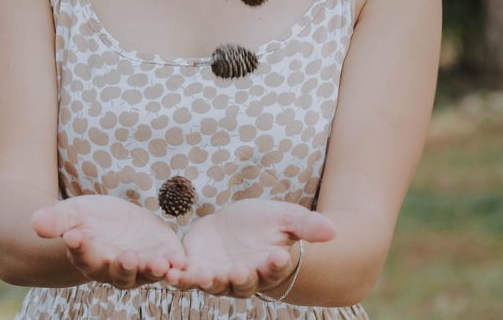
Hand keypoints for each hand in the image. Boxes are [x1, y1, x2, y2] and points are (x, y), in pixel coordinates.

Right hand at [31, 195, 187, 289]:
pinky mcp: (164, 256)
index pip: (84, 256)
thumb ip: (57, 221)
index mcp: (91, 259)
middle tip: (124, 256)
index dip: (80, 248)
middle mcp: (116, 269)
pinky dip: (176, 265)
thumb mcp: (74, 213)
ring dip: (153, 270)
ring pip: (147, 273)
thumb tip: (34, 222)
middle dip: (123, 266)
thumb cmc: (90, 220)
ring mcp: (142, 266)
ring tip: (158, 263)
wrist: (116, 222)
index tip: (74, 236)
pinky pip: (172, 265)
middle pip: (119, 273)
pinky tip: (180, 260)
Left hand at [163, 199, 335, 298]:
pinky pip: (185, 276)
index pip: (274, 269)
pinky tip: (168, 271)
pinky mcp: (194, 268)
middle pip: (241, 283)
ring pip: (210, 284)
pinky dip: (177, 275)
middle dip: (240, 277)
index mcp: (268, 267)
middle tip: (239, 270)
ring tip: (196, 275)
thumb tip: (334, 231)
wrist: (239, 225)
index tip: (279, 255)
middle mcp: (243, 277)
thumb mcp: (287, 217)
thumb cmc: (268, 224)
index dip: (275, 264)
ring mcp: (217, 276)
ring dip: (203, 281)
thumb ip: (307, 226)